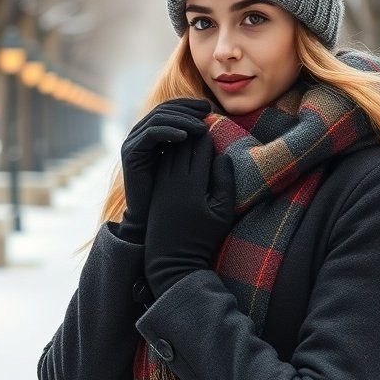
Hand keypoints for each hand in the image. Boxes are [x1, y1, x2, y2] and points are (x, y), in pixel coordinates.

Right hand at [117, 98, 210, 243]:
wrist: (152, 220)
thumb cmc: (174, 195)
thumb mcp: (187, 164)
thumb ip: (193, 145)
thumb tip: (211, 127)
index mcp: (155, 133)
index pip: (171, 108)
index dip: (190, 105)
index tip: (210, 109)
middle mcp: (142, 134)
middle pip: (164, 109)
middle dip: (187, 108)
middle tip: (207, 113)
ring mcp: (134, 142)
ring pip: (158, 118)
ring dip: (182, 120)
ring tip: (201, 128)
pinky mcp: (131, 152)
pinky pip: (150, 134)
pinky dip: (168, 131)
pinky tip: (185, 136)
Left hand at [144, 132, 234, 296]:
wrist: (171, 261)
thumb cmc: (202, 239)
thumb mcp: (222, 213)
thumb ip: (224, 183)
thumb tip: (223, 156)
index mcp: (193, 186)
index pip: (200, 150)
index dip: (207, 135)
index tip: (213, 124)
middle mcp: (174, 181)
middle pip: (183, 146)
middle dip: (192, 131)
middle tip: (200, 118)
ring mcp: (162, 185)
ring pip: (170, 152)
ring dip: (178, 138)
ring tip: (188, 128)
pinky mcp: (155, 190)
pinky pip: (161, 162)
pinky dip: (169, 151)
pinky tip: (175, 146)